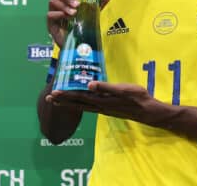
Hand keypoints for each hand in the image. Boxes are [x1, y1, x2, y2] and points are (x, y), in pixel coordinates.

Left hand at [46, 81, 168, 126]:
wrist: (147, 111)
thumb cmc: (137, 98)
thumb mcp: (123, 90)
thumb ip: (106, 87)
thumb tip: (89, 85)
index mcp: (101, 101)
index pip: (79, 97)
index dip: (66, 95)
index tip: (53, 92)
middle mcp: (99, 106)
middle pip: (77, 103)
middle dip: (62, 101)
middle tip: (48, 98)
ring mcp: (103, 109)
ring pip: (82, 106)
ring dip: (69, 103)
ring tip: (58, 101)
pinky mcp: (108, 108)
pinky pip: (89, 106)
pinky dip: (80, 103)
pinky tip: (80, 102)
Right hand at [47, 0, 113, 47]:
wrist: (79, 44)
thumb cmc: (84, 24)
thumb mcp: (94, 11)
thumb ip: (101, 0)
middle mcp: (58, 3)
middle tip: (77, 4)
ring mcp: (53, 12)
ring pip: (52, 1)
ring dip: (64, 5)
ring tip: (74, 13)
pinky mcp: (50, 24)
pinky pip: (50, 15)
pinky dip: (57, 14)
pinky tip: (66, 16)